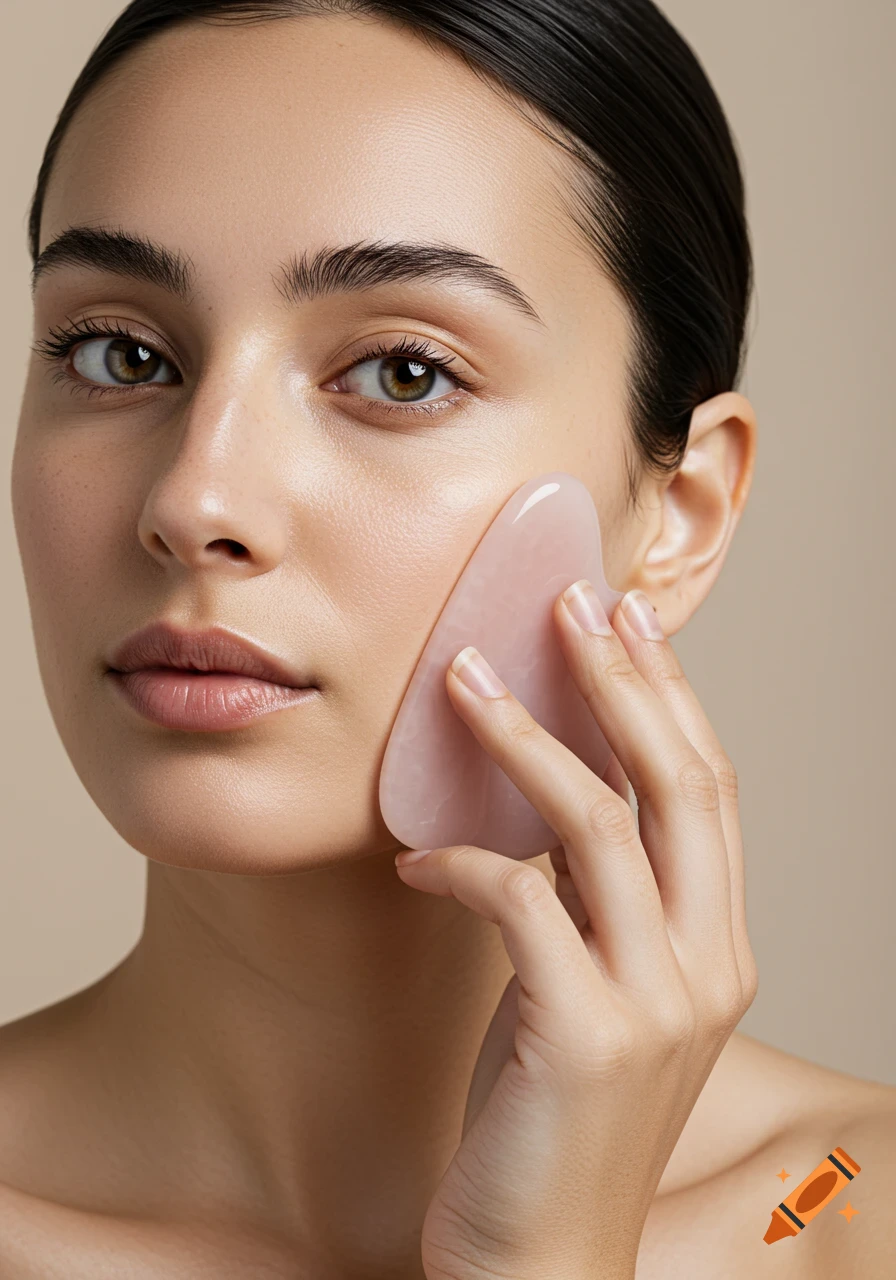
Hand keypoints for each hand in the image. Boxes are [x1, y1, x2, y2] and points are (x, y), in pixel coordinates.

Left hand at [394, 581, 758, 1279]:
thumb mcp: (592, 994)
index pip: (707, 789)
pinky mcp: (584, 1036)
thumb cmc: (555, 1120)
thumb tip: (525, 802)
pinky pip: (517, 901)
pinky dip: (460, 863)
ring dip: (525, 736)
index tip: (625, 619)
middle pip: (679, 782)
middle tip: (569, 602)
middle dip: (622, 679)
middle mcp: (708, 965)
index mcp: (719, 947)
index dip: (669, 696)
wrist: (544, 1264)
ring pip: (600, 823)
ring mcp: (656, 1002)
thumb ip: (586, 904)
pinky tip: (415, 861)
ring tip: (461, 678)